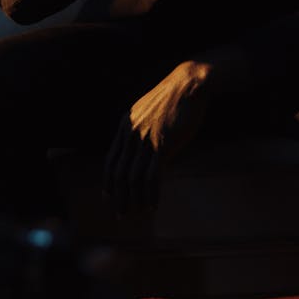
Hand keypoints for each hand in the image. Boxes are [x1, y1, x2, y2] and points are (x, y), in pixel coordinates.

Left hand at [102, 46, 246, 214]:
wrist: (189, 83)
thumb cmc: (176, 97)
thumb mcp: (151, 110)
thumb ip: (143, 128)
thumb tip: (146, 149)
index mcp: (125, 125)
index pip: (110, 160)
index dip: (108, 181)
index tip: (108, 196)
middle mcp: (131, 134)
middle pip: (118, 173)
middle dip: (118, 197)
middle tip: (121, 214)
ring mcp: (146, 140)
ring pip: (132, 178)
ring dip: (133, 200)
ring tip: (137, 214)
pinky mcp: (162, 145)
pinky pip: (151, 177)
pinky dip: (151, 194)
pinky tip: (153, 205)